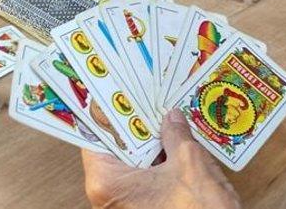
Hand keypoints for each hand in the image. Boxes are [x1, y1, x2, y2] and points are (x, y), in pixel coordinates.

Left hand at [83, 109, 239, 208]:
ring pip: (135, 161)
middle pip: (117, 146)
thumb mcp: (189, 163)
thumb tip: (172, 117)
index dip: (109, 110)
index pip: (96, 135)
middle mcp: (111, 195)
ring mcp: (128, 203)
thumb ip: (177, 135)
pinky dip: (161, 160)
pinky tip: (177, 140)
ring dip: (151, 141)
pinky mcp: (147, 207)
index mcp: (107, 181)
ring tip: (166, 113)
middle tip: (148, 95)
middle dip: (136, 123)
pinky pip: (148, 177)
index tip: (118, 88)